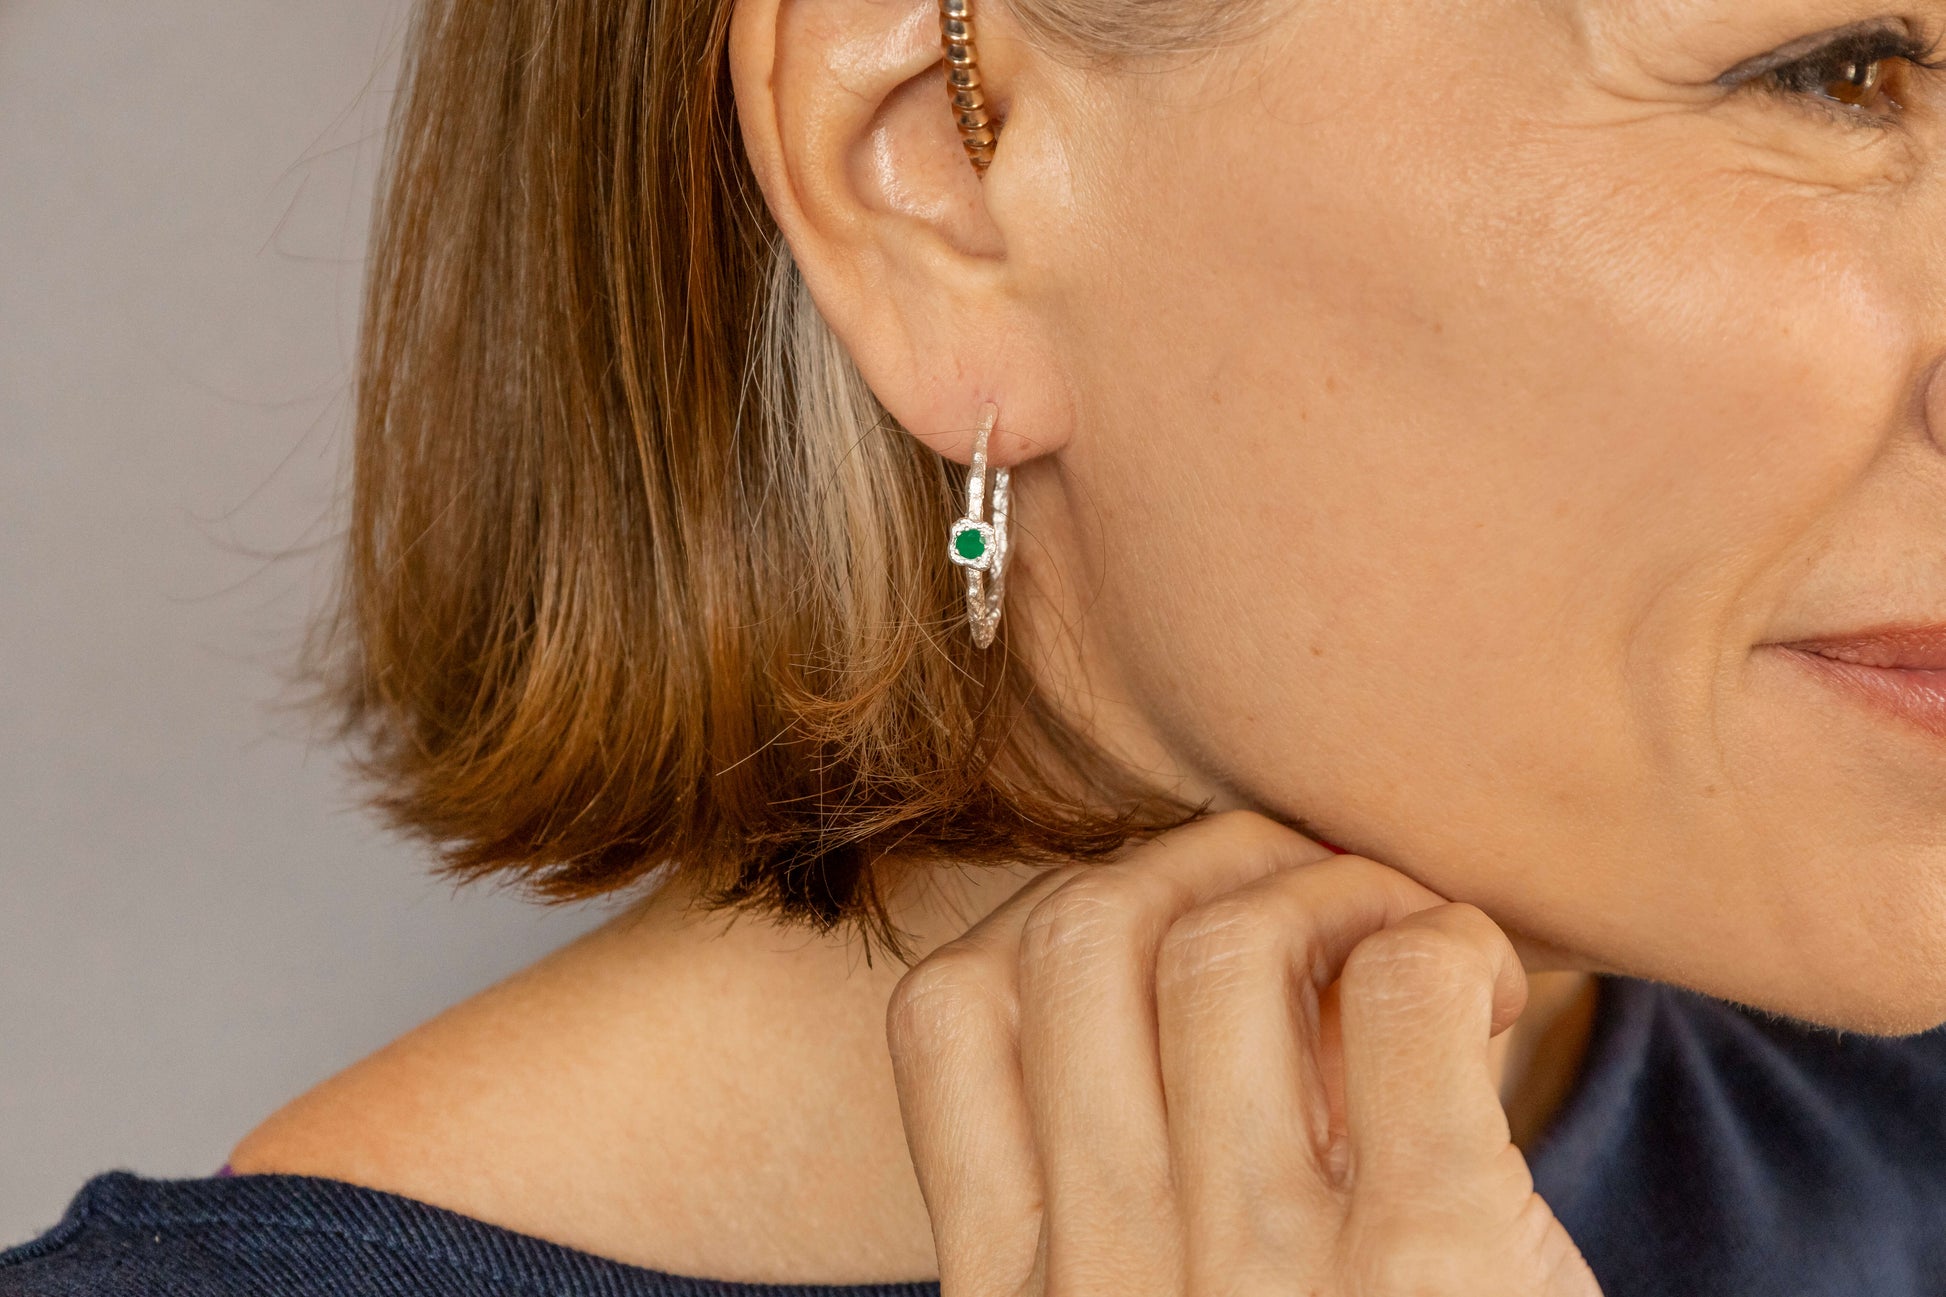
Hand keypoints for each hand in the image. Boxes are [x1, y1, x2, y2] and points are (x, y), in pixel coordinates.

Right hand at [884, 809, 1601, 1295]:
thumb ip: (1123, 1191)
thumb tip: (1197, 943)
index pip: (943, 1016)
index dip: (1054, 917)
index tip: (1168, 938)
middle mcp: (1107, 1294)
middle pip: (1077, 937)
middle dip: (1200, 862)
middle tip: (1307, 897)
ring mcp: (1259, 1281)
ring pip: (1225, 942)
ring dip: (1333, 889)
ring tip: (1406, 947)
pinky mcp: (1435, 1265)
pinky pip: (1403, 985)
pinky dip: (1447, 940)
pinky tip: (1487, 997)